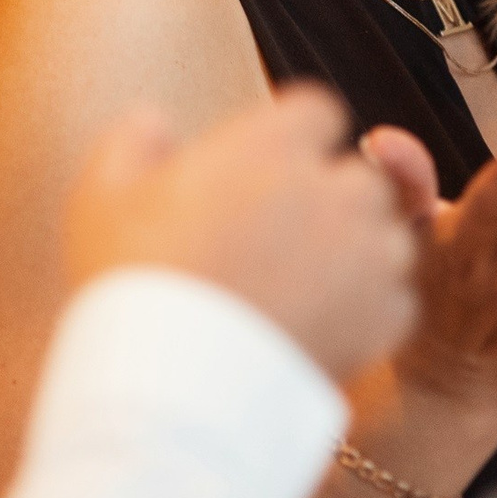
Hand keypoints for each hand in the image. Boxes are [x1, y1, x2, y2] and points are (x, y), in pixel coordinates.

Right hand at [62, 85, 422, 382]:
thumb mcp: (103, 196)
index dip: (296, 138)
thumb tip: (153, 122)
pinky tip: (317, 326)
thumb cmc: (134, 284)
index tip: (269, 168)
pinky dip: (366, 310)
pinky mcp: (384, 317)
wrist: (171, 386)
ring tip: (301, 287)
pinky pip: (393, 300)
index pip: (317, 111)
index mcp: (272, 145)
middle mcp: (333, 189)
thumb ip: (132, 140)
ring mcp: (367, 254)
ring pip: (386, 236)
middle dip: (330, 197)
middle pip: (357, 176)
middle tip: (280, 236)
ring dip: (356, 251)